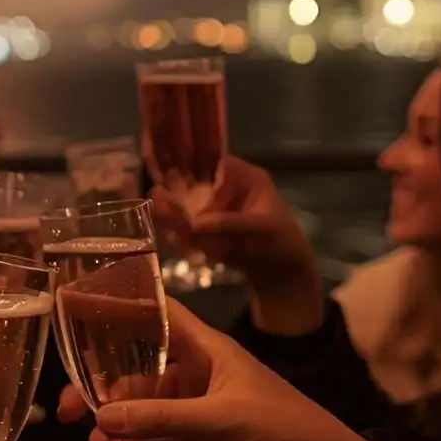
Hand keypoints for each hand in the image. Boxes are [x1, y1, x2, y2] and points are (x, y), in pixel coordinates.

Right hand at [76, 299, 378, 440]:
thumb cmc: (283, 426)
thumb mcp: (222, 419)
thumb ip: (161, 419)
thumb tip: (102, 418)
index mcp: (205, 349)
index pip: (156, 314)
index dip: (118, 307)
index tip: (74, 310)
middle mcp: (194, 374)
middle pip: (134, 373)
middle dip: (101, 393)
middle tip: (70, 414)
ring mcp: (193, 411)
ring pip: (139, 414)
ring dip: (116, 433)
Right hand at [153, 156, 323, 334]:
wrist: (283, 275)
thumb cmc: (281, 242)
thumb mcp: (262, 229)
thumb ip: (229, 223)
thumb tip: (196, 222)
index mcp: (246, 178)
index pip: (217, 165)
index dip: (197, 169)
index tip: (175, 178)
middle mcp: (228, 190)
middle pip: (198, 187)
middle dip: (178, 195)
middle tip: (156, 197)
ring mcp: (217, 212)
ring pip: (191, 210)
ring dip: (174, 214)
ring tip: (157, 213)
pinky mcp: (211, 233)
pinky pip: (193, 232)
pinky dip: (183, 236)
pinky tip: (173, 238)